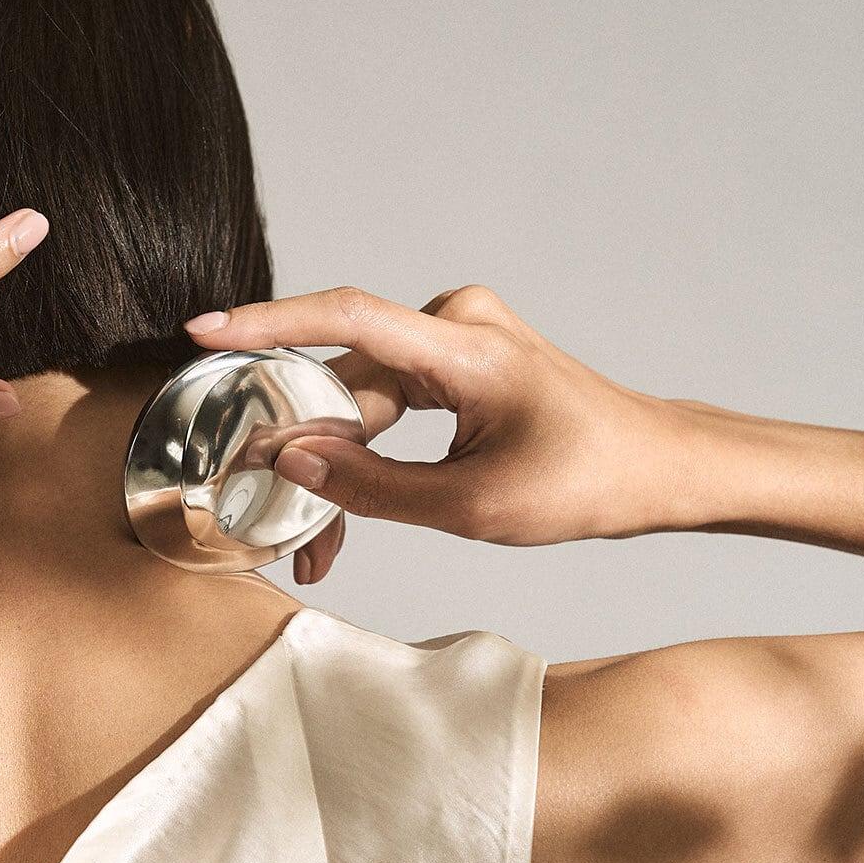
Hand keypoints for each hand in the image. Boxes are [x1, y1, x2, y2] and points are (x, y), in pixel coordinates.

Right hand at [185, 284, 693, 580]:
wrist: (656, 465)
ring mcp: (458, 336)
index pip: (348, 319)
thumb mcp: (473, 506)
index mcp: (468, 347)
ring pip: (364, 398)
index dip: (270, 324)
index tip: (207, 331)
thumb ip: (374, 486)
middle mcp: (457, 323)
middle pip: (349, 382)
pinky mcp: (457, 358)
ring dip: (340, 463)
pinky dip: (368, 448)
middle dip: (311, 456)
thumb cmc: (588, 481)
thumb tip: (292, 462)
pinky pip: (390, 399)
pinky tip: (348, 499)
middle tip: (288, 533)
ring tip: (322, 543)